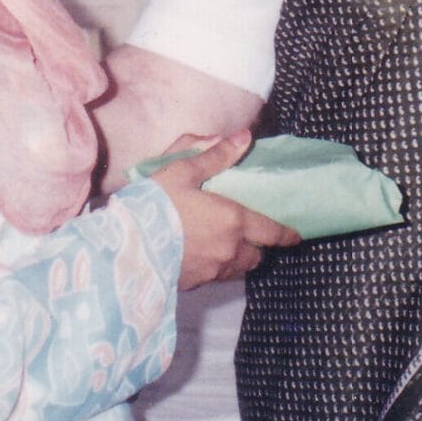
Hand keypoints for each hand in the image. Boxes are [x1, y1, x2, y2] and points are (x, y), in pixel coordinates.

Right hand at [151, 131, 300, 289]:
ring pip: (237, 269)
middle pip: (256, 255)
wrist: (126, 244)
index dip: (285, 234)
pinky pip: (214, 277)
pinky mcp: (193, 283)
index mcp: (233, 220)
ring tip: (225, 248)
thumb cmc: (155, 203)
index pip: (271, 231)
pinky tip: (199, 257)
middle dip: (258, 248)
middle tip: (252, 238)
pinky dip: (215, 268)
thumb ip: (216, 156)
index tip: (295, 236)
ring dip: (238, 260)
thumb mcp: (183, 170)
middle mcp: (229, 249)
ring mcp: (212, 270)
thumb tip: (245, 137)